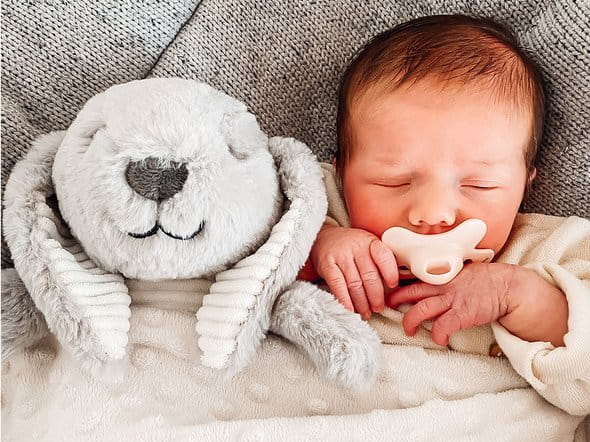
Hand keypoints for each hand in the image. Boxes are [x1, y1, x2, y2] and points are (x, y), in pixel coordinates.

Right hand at [310, 224, 398, 318]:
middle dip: (376, 295)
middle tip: (378, 308)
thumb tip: (399, 285)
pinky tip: (350, 309)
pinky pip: (337, 285)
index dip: (390, 272)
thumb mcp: (368, 246)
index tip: (393, 286)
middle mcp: (356, 247)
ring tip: (366, 312)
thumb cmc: (352, 247)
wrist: (323, 238)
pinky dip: (344, 299)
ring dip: (361, 302)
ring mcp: (340, 256)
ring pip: (354, 283)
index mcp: (370, 242)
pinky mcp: (326, 265)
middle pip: (369, 275)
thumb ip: (381, 261)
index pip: (383, 256)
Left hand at [386, 262, 567, 346]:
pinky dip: (437, 335)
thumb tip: (436, 281)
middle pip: (412, 292)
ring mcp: (452, 300)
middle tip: (387, 307)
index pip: (416, 278)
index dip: (400, 285)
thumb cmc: (489, 280)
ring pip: (421, 310)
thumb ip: (448, 277)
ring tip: (409, 330)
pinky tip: (439, 340)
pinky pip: (442, 326)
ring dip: (410, 321)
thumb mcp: (463, 272)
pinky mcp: (462, 314)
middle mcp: (444, 286)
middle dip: (396, 300)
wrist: (509, 286)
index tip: (390, 290)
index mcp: (443, 276)